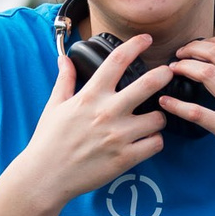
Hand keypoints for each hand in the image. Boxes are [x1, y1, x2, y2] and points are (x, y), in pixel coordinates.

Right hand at [10, 34, 172, 208]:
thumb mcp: (54, 106)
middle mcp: (107, 113)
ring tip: (151, 119)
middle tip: (169, 72)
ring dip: (159, 117)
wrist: (45, 176)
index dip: (135, 45)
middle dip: (164, 75)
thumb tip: (64, 59)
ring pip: (159, 118)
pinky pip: (156, 144)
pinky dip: (155, 141)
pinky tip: (147, 140)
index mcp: (90, 96)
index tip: (146, 39)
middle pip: (148, 85)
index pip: (116, 61)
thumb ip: (65, 81)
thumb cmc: (49, 140)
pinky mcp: (126, 158)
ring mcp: (118, 136)